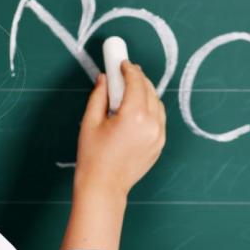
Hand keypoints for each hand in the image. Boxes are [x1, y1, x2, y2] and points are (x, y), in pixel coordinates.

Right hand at [74, 60, 166, 198]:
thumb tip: (104, 78)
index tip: (121, 62)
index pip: (136, 82)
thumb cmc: (93, 156)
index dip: (129, 69)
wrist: (104, 187)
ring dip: (145, 92)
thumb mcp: (90, 121)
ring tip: (130, 89)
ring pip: (157, 103)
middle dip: (138, 78)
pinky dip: (150, 108)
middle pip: (149, 90)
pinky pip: (159, 118)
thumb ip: (99, 95)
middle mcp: (151, 124)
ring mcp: (158, 135)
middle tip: (125, 72)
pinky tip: (137, 108)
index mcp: (133, 116)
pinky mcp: (159, 144)